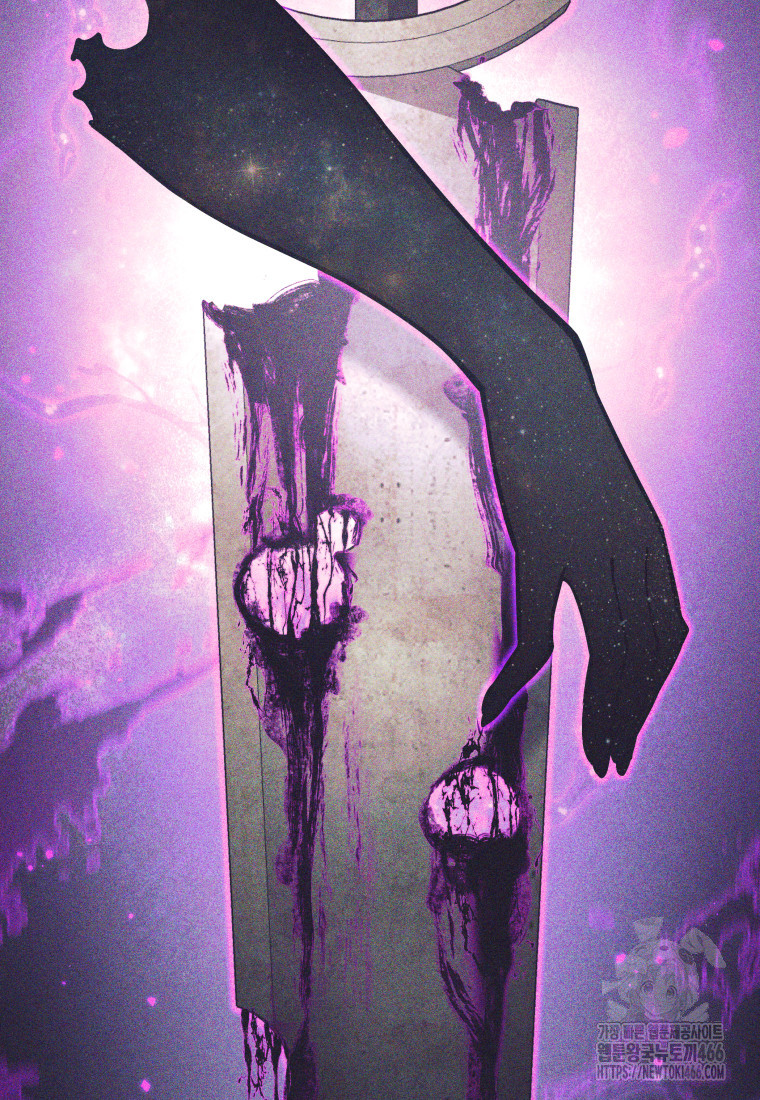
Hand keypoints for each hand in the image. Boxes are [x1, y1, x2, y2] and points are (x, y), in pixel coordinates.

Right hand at [478, 324, 687, 777]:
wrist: (538, 376)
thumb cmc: (560, 428)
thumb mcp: (597, 486)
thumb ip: (600, 527)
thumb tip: (588, 556)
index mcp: (650, 541)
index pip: (666, 635)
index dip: (652, 690)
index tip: (632, 725)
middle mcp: (633, 552)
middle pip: (644, 655)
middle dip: (634, 716)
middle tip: (615, 766)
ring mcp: (591, 550)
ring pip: (607, 653)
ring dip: (602, 714)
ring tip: (593, 759)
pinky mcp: (543, 544)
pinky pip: (535, 627)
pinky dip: (518, 675)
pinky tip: (495, 705)